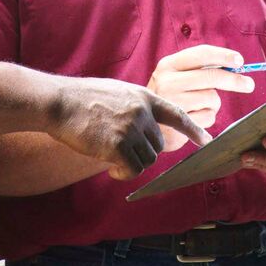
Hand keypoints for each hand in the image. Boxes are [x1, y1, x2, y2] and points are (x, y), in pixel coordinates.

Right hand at [46, 77, 211, 179]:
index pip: (176, 114)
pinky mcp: (118, 145)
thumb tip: (145, 124)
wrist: (60, 102)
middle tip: (122, 151)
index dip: (193, 129)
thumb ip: (135, 106)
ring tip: (111, 158)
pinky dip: (123, 173)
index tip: (206, 140)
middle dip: (144, 152)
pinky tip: (110, 167)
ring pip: (147, 159)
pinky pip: (132, 169)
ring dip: (132, 164)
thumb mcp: (117, 92)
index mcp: (144, 97)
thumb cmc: (82, 98)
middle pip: (159, 144)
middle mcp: (142, 112)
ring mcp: (131, 128)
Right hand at [146, 45, 254, 150]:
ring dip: (213, 104)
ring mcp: (173, 102)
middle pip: (212, 76)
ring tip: (198, 106)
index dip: (224, 56)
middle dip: (235, 80)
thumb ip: (200, 69)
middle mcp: (168, 81)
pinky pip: (209, 116)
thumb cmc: (168, 97)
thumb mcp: (175, 77)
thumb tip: (235, 65)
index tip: (240, 61)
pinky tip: (193, 118)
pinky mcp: (180, 122)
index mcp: (168, 65)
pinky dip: (207, 118)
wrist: (145, 125)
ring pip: (212, 98)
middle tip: (249, 84)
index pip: (201, 54)